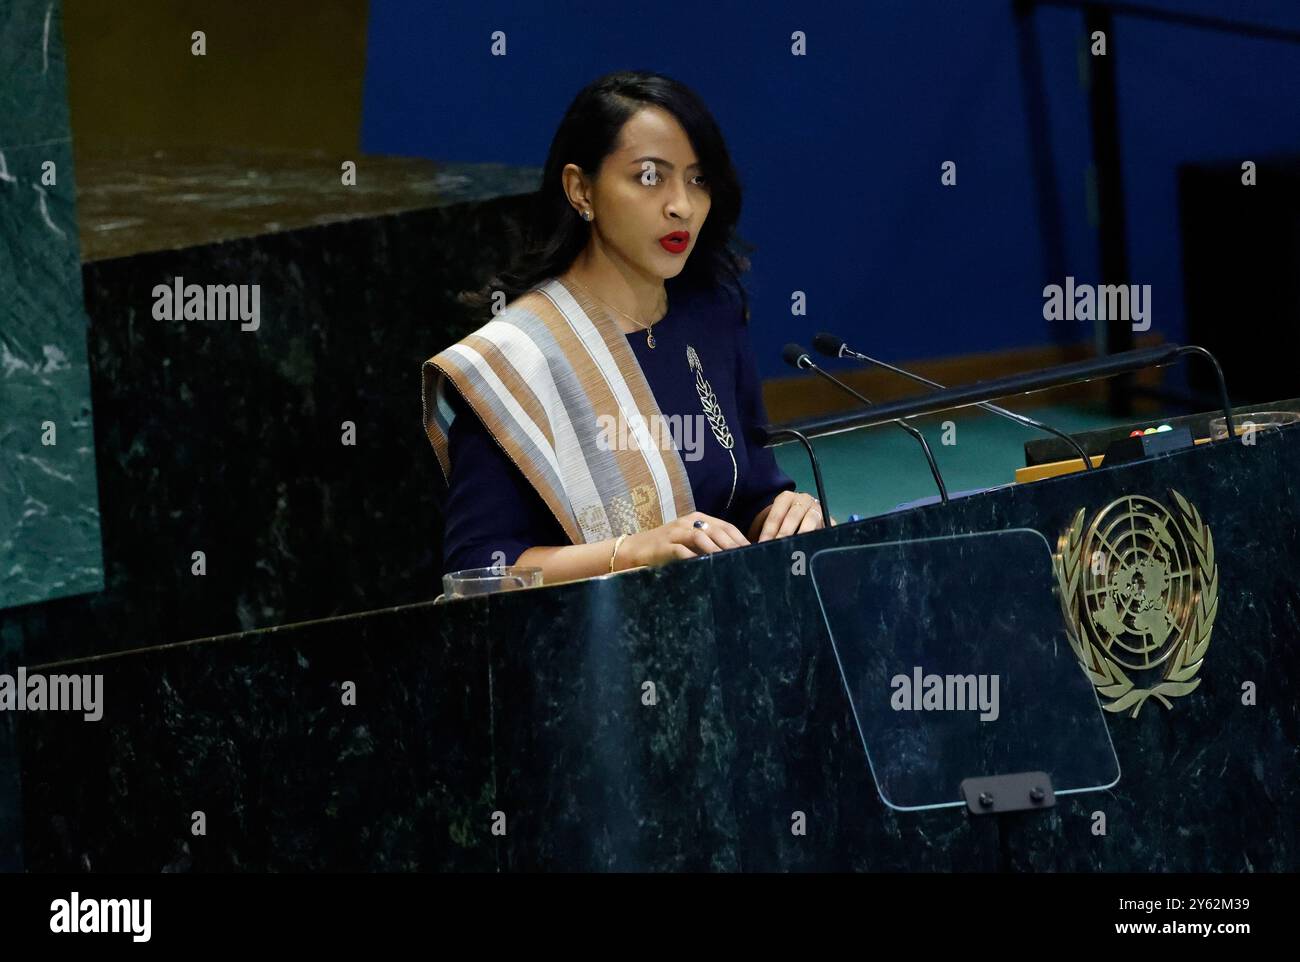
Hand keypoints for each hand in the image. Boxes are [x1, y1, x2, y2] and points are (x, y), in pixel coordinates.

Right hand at [619, 511, 750, 567]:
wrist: (633, 550)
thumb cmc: (665, 548)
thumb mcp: (688, 542)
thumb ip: (708, 544)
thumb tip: (734, 556)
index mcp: (697, 519)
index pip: (725, 526)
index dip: (740, 538)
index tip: (754, 551)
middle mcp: (688, 522)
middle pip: (717, 531)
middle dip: (733, 544)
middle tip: (746, 558)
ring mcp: (675, 532)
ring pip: (701, 537)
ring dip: (717, 549)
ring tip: (729, 561)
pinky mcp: (663, 546)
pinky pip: (681, 550)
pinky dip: (693, 557)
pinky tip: (704, 565)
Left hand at [755, 491, 824, 541]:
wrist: (804, 515)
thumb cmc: (785, 521)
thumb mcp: (776, 520)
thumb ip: (769, 530)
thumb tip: (762, 544)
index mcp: (786, 498)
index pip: (776, 514)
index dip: (769, 530)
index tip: (764, 543)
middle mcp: (803, 500)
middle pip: (793, 516)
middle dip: (784, 533)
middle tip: (778, 546)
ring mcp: (817, 508)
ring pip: (810, 520)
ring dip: (802, 534)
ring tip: (796, 547)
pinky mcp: (829, 519)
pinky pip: (825, 527)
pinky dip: (818, 537)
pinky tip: (810, 547)